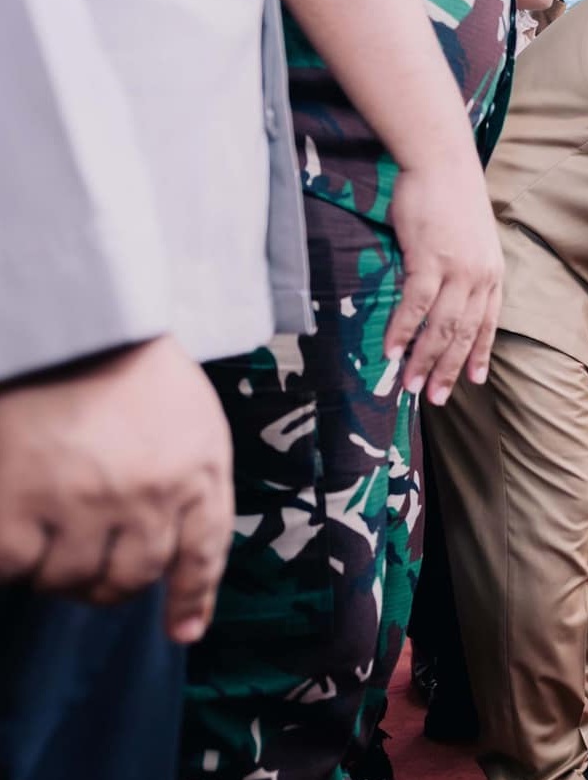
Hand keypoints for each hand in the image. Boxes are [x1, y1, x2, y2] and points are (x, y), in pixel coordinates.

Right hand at [0, 338, 233, 643]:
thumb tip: (184, 565)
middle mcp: (147, 495)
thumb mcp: (192, 420)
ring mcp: (82, 502)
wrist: (69, 322)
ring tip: (45, 522)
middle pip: (131, 578)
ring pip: (69, 579)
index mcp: (195, 470)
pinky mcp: (18, 504)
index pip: (203, 554)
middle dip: (109, 580)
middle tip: (86, 554)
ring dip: (55, 565)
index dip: (191, 598)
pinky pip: (14, 564)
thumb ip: (197, 487)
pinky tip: (12, 521)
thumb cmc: (129, 369)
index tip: (182, 631)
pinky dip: (11, 555)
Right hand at [385, 157, 504, 405]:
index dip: (479, 354)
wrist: (443, 164)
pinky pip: (416, 305)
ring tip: (410, 386)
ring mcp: (457, 270)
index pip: (488, 324)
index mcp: (493, 274)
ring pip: (441, 327)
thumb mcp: (471, 240)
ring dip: (424, 360)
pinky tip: (392, 352)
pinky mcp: (430, 260)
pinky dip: (404, 331)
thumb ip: (464, 271)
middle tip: (434, 398)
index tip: (472, 381)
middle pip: (464, 333)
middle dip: (449, 369)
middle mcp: (480, 277)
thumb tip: (447, 296)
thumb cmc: (451, 199)